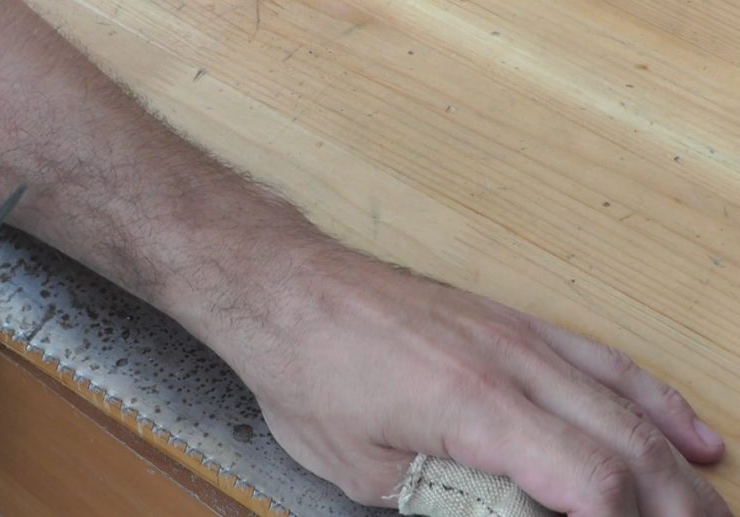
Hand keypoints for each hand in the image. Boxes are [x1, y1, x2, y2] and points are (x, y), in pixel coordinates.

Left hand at [237, 260, 729, 515]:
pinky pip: (603, 360)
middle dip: (672, 508)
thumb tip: (504, 514)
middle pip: (625, 447)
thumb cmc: (308, 372)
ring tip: (710, 510)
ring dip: (677, 467)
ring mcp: (519, 337)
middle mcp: (512, 366)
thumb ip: (445, 504)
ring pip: (626, 406)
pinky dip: (654, 400)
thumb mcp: (364, 468)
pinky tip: (688, 433)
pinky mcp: (513, 322)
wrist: (288, 290)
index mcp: (473, 407)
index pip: (587, 482)